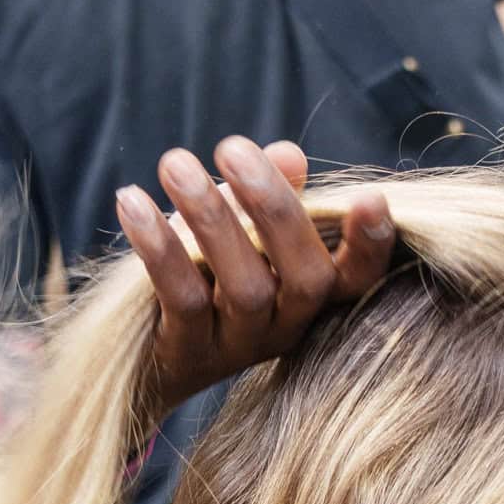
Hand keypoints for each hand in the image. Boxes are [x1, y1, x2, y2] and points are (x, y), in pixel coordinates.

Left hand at [118, 139, 393, 419]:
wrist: (155, 355)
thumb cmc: (213, 273)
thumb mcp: (245, 231)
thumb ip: (270, 194)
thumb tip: (288, 155)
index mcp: (314, 293)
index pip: (358, 276)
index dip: (371, 244)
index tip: (370, 198)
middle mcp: (288, 325)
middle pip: (304, 277)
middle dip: (274, 207)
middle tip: (233, 147)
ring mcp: (241, 345)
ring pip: (243, 287)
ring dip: (211, 219)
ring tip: (177, 164)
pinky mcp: (189, 354)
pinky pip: (182, 298)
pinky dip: (158, 247)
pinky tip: (132, 201)